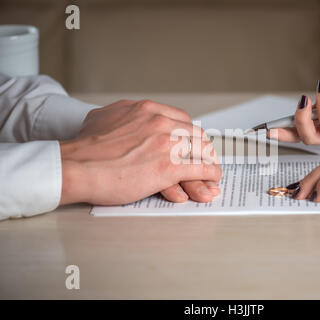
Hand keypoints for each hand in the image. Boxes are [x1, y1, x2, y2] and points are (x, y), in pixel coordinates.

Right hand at [59, 99, 221, 205]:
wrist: (76, 166)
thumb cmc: (85, 148)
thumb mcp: (103, 117)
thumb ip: (121, 115)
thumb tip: (123, 117)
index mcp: (147, 109)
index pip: (182, 118)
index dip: (189, 133)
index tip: (191, 143)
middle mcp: (160, 122)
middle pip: (195, 133)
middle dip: (202, 148)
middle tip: (204, 158)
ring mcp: (167, 144)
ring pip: (202, 150)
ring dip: (210, 161)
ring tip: (212, 171)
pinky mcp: (169, 167)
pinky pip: (200, 168)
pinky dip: (210, 173)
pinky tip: (212, 178)